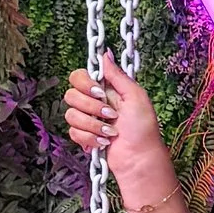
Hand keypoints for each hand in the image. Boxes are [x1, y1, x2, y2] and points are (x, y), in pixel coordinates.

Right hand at [64, 56, 171, 205]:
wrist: (139, 159)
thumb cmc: (143, 128)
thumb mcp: (135, 96)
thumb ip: (117, 75)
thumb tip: (105, 53)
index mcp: (105, 89)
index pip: (79, 76)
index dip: (85, 84)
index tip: (99, 92)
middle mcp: (94, 102)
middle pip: (70, 94)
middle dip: (90, 107)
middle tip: (110, 115)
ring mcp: (88, 120)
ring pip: (71, 115)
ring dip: (93, 125)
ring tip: (110, 133)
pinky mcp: (84, 137)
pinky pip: (73, 132)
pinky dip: (89, 139)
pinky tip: (104, 143)